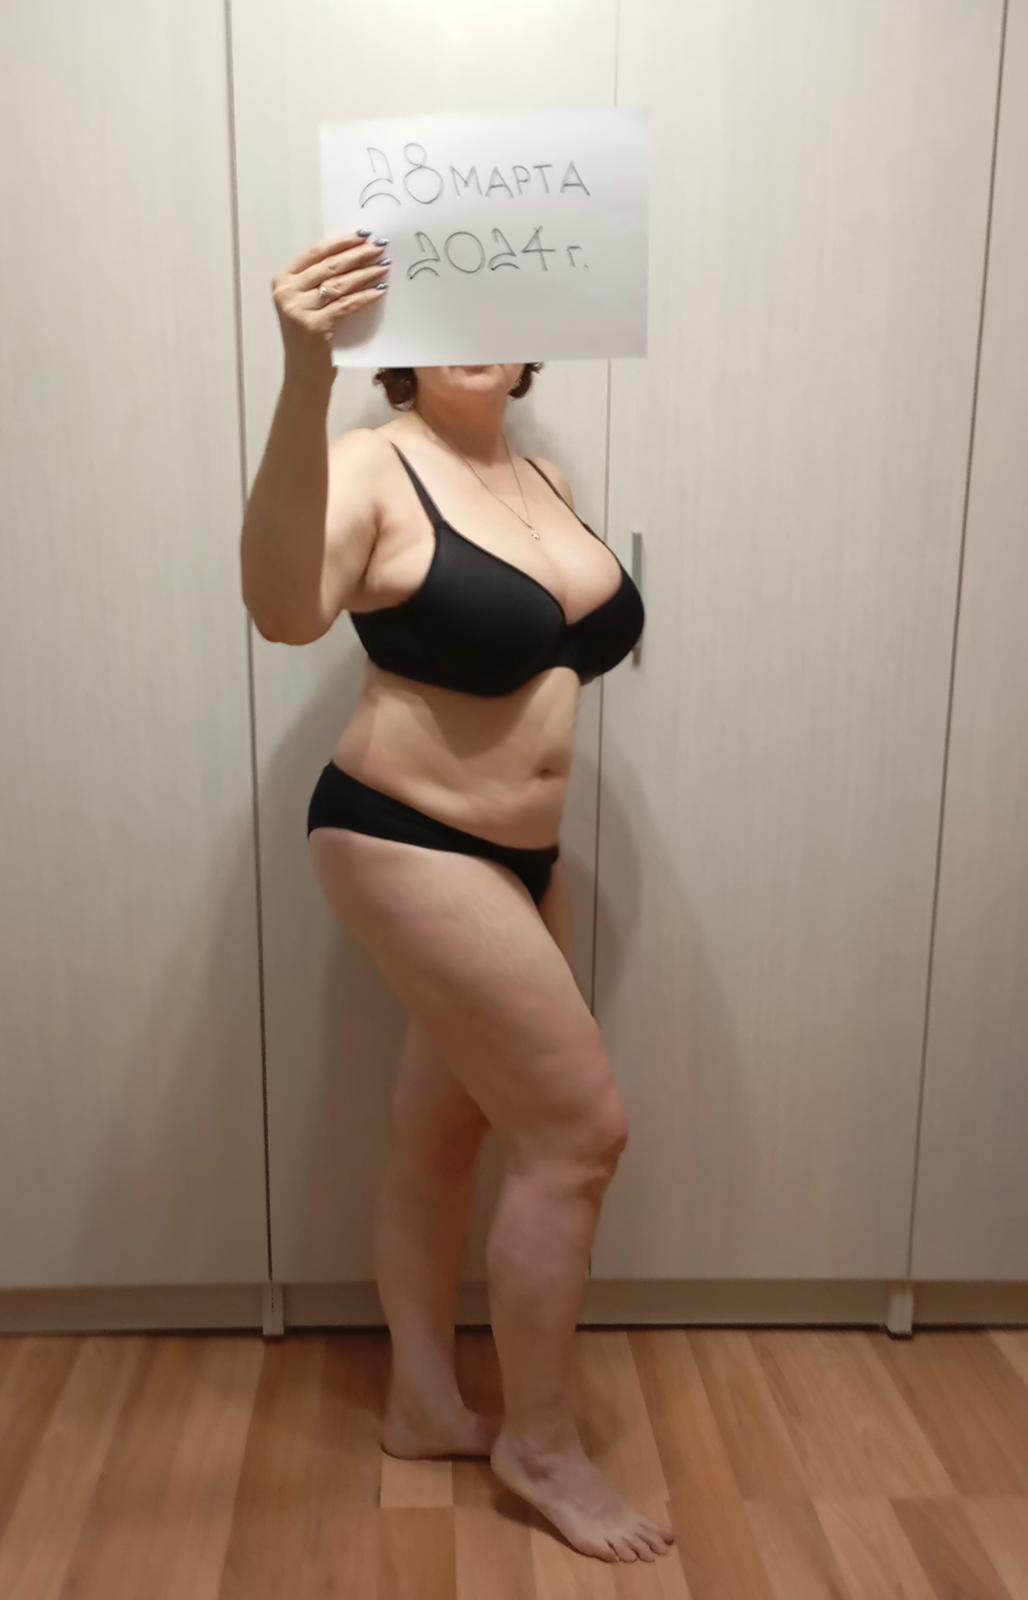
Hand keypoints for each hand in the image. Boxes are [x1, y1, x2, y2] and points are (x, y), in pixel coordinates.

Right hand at [270, 229, 390, 383]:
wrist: (304, 377)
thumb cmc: (310, 341)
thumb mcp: (307, 306)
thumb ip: (318, 282)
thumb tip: (353, 254)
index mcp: (282, 281)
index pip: (316, 253)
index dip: (342, 242)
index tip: (364, 235)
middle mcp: (286, 293)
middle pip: (329, 267)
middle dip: (358, 254)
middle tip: (381, 247)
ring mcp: (298, 310)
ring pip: (339, 285)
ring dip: (366, 274)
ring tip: (385, 266)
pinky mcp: (314, 327)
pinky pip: (346, 306)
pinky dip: (366, 297)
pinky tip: (380, 291)